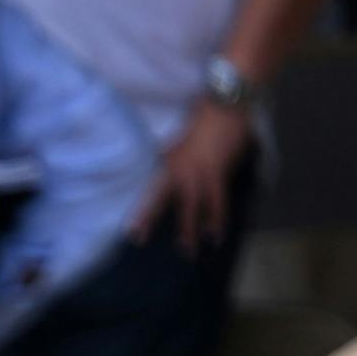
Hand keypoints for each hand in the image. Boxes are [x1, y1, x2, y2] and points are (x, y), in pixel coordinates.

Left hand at [131, 100, 251, 255]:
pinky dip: (217, 219)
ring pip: (190, 206)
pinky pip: (217, 201)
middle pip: (161, 199)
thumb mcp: (180, 139)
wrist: (226, 103)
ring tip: (187, 252)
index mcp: (169, 161)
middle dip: (150, 219)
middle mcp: (179, 169)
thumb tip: (168, 171)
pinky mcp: (218, 171)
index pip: (151, 189)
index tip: (130, 230)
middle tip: (139, 241)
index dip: (141, 210)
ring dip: (189, 230)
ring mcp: (198, 172)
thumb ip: (174, 157)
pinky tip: (215, 236)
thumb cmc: (205, 117)